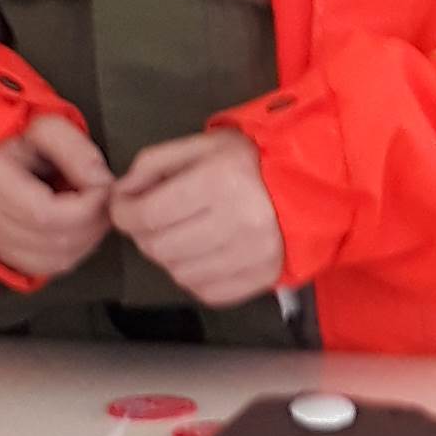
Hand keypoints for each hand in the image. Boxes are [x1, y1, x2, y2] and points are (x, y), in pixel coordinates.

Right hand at [0, 112, 112, 282]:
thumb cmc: (18, 144)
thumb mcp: (45, 129)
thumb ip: (74, 148)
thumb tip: (101, 181)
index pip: (46, 213)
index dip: (85, 206)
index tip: (104, 187)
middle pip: (56, 240)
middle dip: (94, 222)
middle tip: (106, 199)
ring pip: (56, 260)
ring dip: (88, 239)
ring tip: (95, 211)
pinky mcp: (8, 259)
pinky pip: (50, 268)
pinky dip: (74, 252)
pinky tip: (80, 229)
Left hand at [111, 132, 286, 309]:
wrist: (312, 185)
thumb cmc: (252, 161)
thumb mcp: (203, 145)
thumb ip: (155, 163)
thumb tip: (122, 192)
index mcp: (219, 181)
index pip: (149, 214)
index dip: (123, 213)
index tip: (123, 208)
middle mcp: (236, 223)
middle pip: (160, 247)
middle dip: (144, 234)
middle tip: (151, 220)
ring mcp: (251, 256)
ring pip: (179, 273)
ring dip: (168, 256)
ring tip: (180, 235)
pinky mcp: (261, 279)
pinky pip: (206, 291)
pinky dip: (194, 275)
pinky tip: (202, 254)